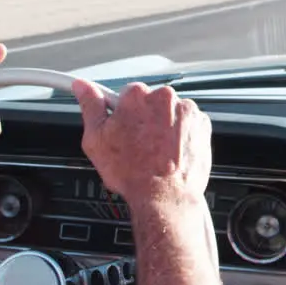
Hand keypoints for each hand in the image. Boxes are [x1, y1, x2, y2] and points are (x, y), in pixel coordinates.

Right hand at [71, 79, 211, 207]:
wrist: (165, 197)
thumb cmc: (132, 173)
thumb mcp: (96, 140)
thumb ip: (90, 107)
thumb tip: (82, 87)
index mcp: (137, 96)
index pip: (127, 94)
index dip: (124, 114)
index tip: (124, 126)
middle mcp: (165, 98)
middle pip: (151, 103)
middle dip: (145, 119)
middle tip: (138, 144)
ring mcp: (187, 111)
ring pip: (171, 113)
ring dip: (164, 126)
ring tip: (156, 152)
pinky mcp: (203, 125)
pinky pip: (188, 125)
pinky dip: (181, 135)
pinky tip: (171, 152)